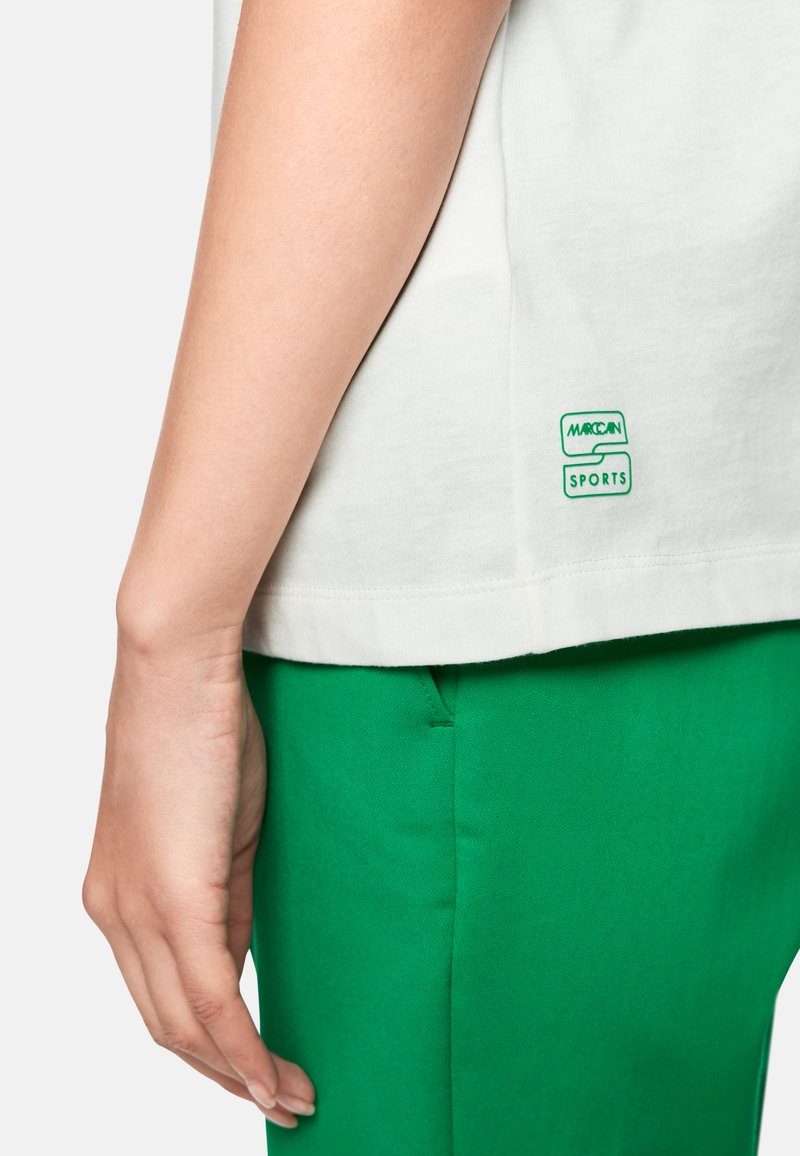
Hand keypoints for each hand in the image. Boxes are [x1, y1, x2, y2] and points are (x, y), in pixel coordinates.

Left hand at [82, 627, 315, 1127]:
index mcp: (117, 895)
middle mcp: (114, 911)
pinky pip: (209, 996)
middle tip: (279, 1101)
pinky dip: (243, 1047)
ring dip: (238, 1074)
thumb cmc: (198, 729)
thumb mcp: (216, 830)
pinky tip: (274, 1076)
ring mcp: (137, 906)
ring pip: (182, 1025)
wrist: (177, 664)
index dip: (207, 1044)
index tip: (253, 1070)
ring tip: (290, 1099)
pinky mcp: (174, 894)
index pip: (158, 993)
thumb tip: (237, 959)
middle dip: (222, 1075)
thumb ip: (221, 899)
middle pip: (164, 1024)